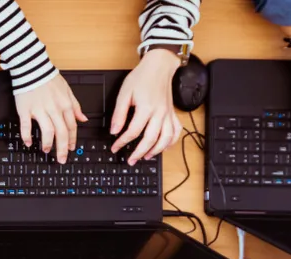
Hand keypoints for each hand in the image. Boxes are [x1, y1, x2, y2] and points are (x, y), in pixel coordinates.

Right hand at [14, 77, 87, 163]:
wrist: (32, 67)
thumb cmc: (48, 79)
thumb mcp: (67, 90)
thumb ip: (76, 106)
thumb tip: (83, 119)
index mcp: (65, 105)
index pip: (71, 126)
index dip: (72, 139)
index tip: (70, 148)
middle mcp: (54, 109)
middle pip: (61, 132)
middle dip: (62, 148)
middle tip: (62, 159)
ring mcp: (39, 109)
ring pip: (47, 130)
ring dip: (48, 143)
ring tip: (47, 151)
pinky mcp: (25, 109)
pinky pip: (26, 126)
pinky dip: (27, 136)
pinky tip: (29, 143)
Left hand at [110, 50, 184, 164]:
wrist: (159, 66)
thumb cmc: (142, 78)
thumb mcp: (124, 93)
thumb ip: (119, 114)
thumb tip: (114, 131)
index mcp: (146, 108)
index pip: (132, 132)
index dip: (122, 142)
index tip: (115, 147)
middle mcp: (159, 113)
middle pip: (150, 140)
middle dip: (139, 153)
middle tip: (130, 160)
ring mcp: (168, 114)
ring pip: (166, 139)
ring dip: (156, 151)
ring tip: (146, 157)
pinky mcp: (173, 113)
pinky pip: (176, 132)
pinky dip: (171, 142)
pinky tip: (164, 147)